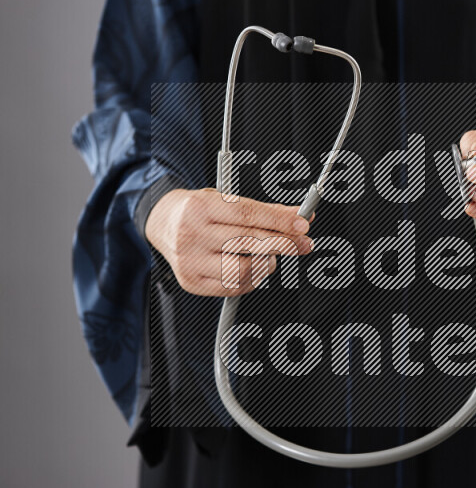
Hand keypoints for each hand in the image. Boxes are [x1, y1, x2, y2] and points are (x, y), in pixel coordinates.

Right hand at [145, 188, 313, 295]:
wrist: (161, 223)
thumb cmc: (198, 211)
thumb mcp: (226, 200)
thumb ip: (265, 210)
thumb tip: (300, 217)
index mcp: (201, 207)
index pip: (248, 214)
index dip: (279, 220)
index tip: (302, 225)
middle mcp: (192, 234)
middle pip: (248, 241)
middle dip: (283, 243)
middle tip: (303, 244)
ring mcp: (190, 260)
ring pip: (242, 268)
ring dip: (266, 263)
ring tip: (270, 256)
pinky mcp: (191, 282)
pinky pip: (232, 286)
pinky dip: (252, 279)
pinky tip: (254, 269)